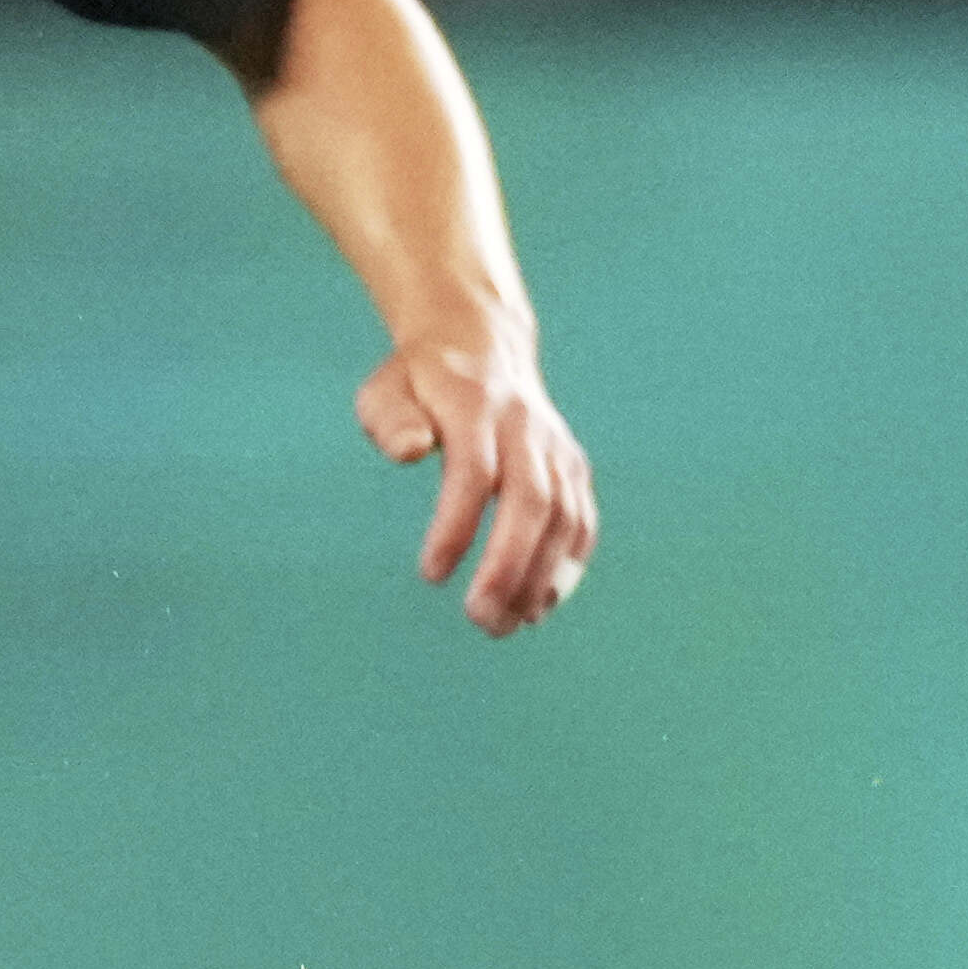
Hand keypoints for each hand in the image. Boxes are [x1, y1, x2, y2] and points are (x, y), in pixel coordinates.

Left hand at [360, 322, 594, 636]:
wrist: (482, 343)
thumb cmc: (419, 380)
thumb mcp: (386, 389)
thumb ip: (390, 420)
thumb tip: (410, 452)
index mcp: (475, 404)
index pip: (474, 471)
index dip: (457, 525)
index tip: (431, 574)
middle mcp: (526, 426)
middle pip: (532, 500)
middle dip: (510, 565)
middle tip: (481, 619)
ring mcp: (556, 447)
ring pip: (565, 517)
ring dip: (541, 577)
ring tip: (506, 625)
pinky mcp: (573, 468)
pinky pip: (582, 522)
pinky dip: (566, 568)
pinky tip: (538, 606)